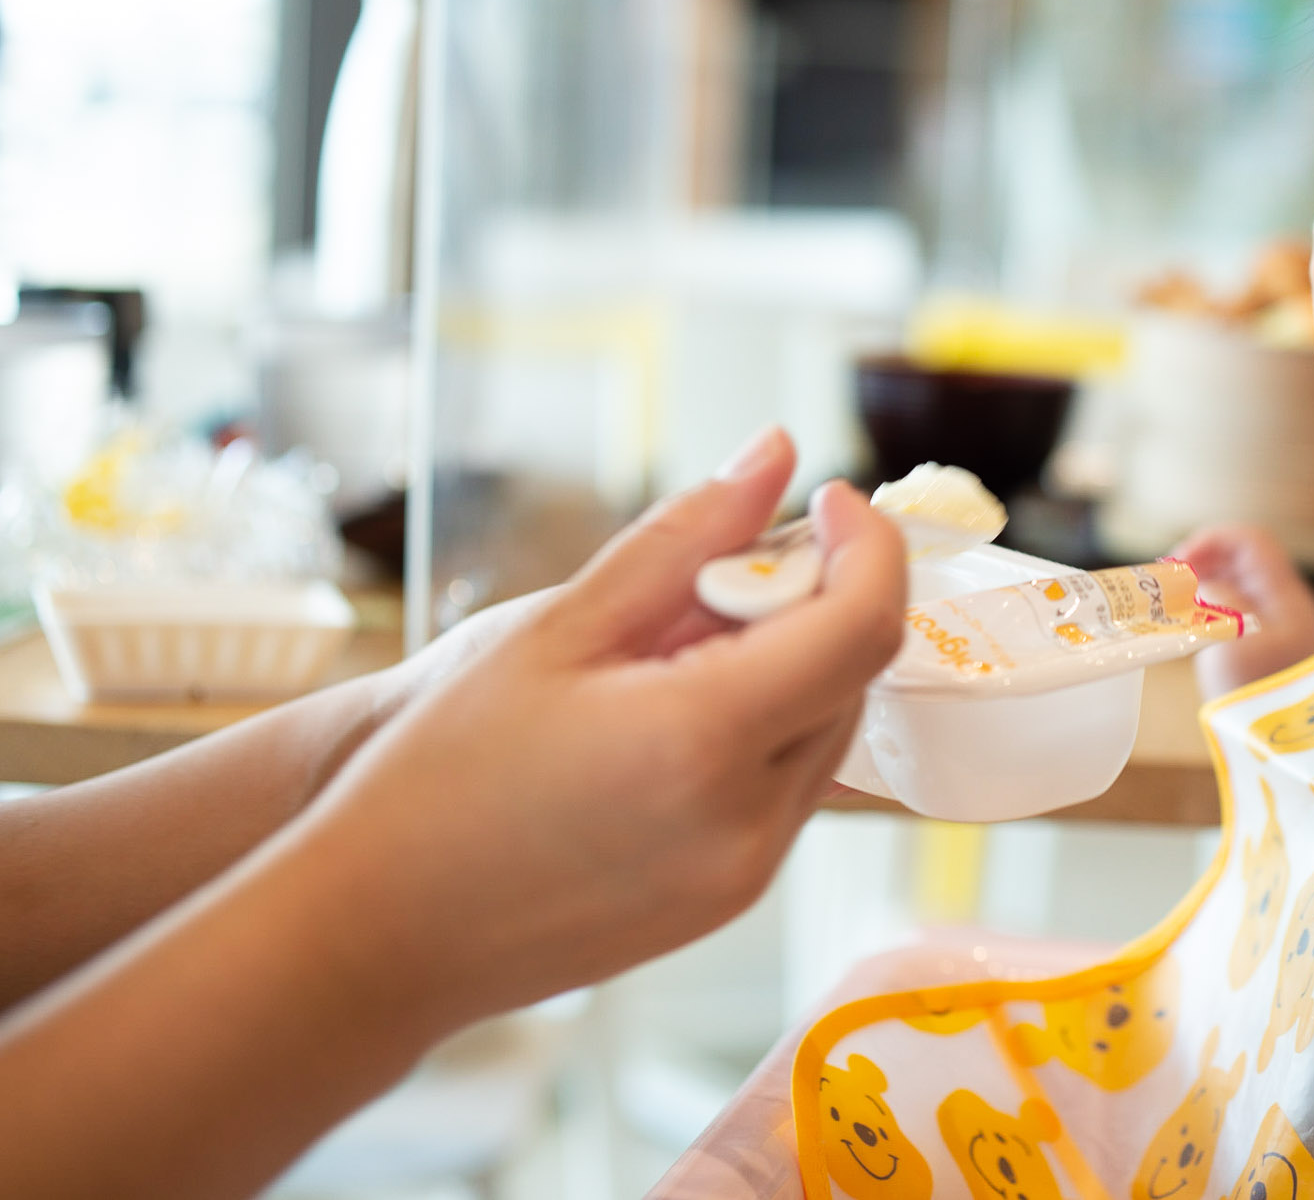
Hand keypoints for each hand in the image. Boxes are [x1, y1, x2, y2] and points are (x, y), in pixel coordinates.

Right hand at [265, 427, 904, 1039]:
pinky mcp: (728, 903)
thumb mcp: (557, 629)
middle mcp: (747, 821)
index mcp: (705, 742)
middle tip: (735, 563)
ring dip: (798, 665)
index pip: (863, 625)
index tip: (825, 499)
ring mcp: (744, 876)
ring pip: (830, 735)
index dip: (866, 545)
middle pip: (856, 678)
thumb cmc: (438, 775)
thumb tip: (776, 452)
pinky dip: (767, 729)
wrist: (375, 933)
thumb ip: (682, 536)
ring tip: (686, 640)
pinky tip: (675, 709)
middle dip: (825, 599)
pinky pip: (790, 793)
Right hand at [1173, 524, 1313, 699]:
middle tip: (1166, 589)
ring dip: (1205, 594)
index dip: (1208, 542)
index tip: (1174, 568)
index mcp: (1285, 597)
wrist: (1303, 759)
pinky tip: (1193, 639)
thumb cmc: (1266, 702)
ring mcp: (1287, 635)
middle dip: (1202, 566)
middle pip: (1244, 564)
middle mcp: (1290, 609)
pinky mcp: (1277, 661)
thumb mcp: (1231, 646)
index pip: (1249, 541)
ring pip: (1241, 593)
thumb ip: (1218, 603)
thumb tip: (1207, 586)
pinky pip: (1242, 622)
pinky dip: (1214, 621)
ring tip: (1172, 613)